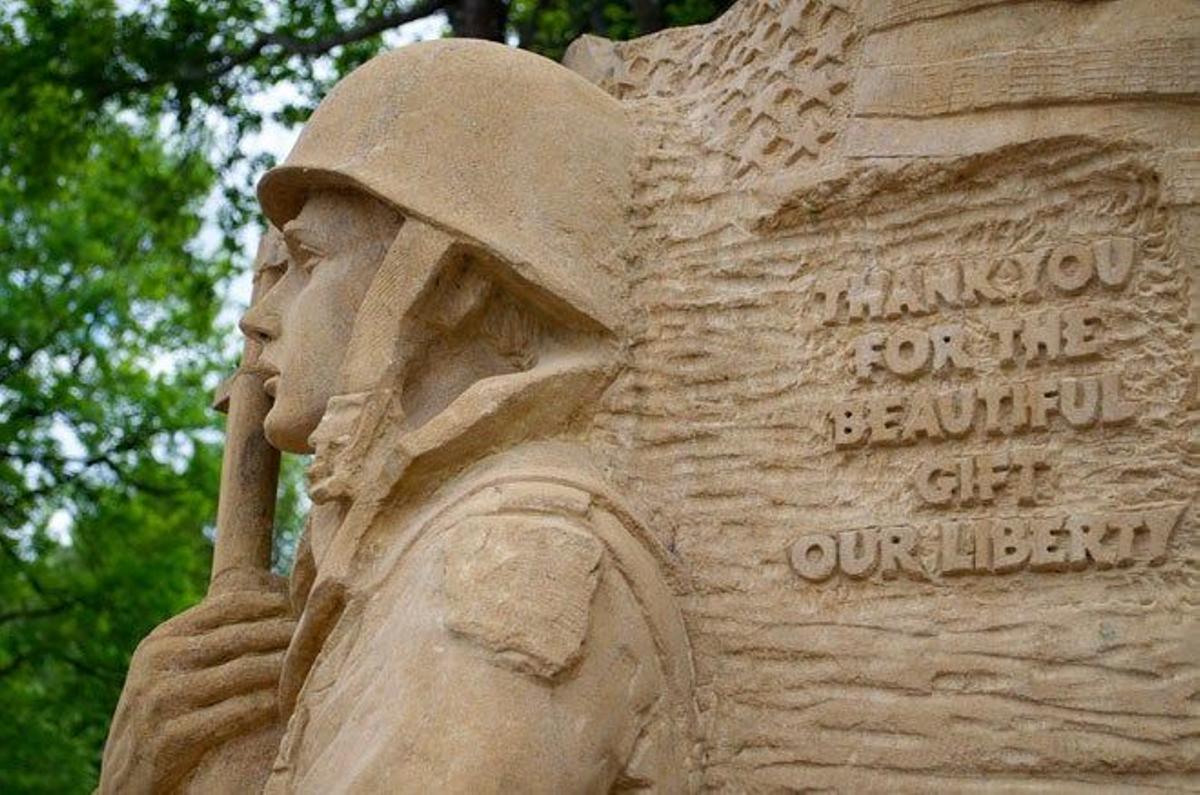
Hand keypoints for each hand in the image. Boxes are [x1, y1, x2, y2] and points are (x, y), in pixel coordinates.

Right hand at [99, 569, 295, 793]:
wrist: (124, 782)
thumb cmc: (162, 718)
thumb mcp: (172, 671)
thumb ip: (210, 643)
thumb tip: (272, 606)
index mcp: (162, 639)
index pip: (228, 605)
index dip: (273, 604)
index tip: (306, 607)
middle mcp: (158, 661)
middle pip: (241, 635)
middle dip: (288, 633)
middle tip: (323, 634)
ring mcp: (162, 698)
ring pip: (244, 671)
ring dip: (285, 668)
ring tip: (316, 663)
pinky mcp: (171, 735)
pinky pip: (236, 713)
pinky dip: (268, 705)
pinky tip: (290, 703)